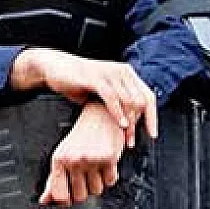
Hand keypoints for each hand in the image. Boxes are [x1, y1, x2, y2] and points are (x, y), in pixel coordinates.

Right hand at [11, 48, 157, 145]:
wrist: (56, 68)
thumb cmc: (78, 81)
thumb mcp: (102, 92)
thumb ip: (117, 103)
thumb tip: (130, 122)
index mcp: (126, 74)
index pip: (148, 96)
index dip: (153, 117)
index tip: (152, 134)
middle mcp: (122, 71)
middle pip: (142, 100)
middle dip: (140, 124)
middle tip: (132, 140)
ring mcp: (110, 73)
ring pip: (129, 100)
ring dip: (130, 122)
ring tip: (125, 138)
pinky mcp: (96, 77)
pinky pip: (112, 97)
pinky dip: (118, 113)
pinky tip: (120, 124)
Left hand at [39, 101, 126, 205]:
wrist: (100, 115)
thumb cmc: (81, 137)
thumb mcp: (63, 156)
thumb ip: (53, 180)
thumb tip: (45, 201)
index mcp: (59, 159)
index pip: (59, 195)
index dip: (65, 200)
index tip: (69, 196)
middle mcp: (74, 159)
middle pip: (80, 197)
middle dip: (84, 190)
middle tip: (85, 176)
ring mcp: (91, 159)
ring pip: (96, 190)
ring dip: (98, 182)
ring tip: (95, 167)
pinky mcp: (109, 158)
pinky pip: (111, 181)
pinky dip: (110, 176)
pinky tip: (105, 164)